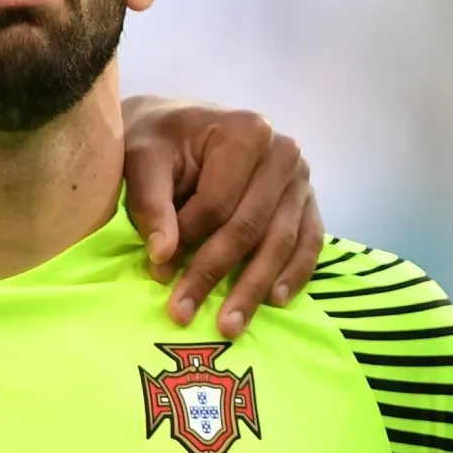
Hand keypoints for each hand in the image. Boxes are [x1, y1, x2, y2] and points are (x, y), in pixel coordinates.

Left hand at [120, 96, 322, 337]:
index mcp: (247, 131)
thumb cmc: (161, 140)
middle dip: (215, 273)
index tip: (157, 269)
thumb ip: (150, 203)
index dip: (188, 238)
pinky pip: (309, 243)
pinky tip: (274, 301)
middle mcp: (283, 152)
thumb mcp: (143, 158)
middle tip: (183, 314)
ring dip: (254, 288)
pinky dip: (294, 274)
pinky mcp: (308, 202)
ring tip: (229, 326)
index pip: (218, 201)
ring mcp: (302, 179)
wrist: (183, 125)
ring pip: (280, 242)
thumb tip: (162, 256)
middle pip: (250, 226)